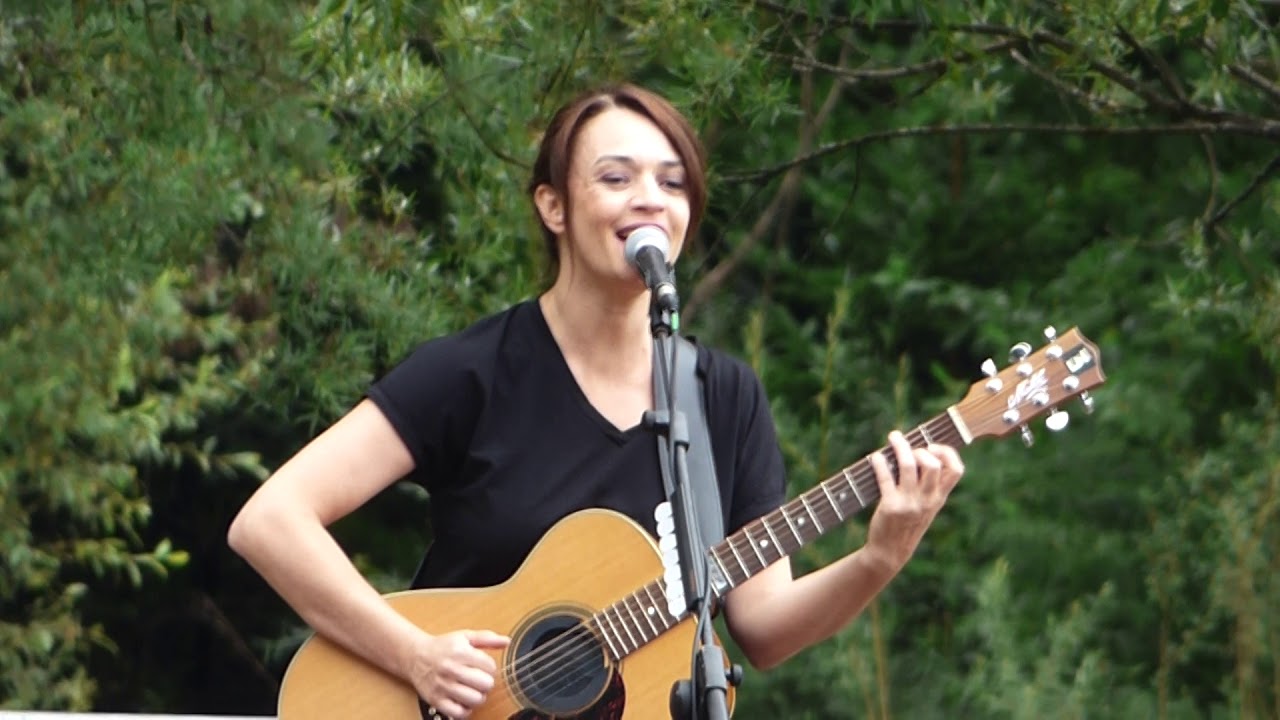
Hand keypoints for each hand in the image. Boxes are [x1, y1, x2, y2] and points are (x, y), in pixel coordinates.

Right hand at [405, 629, 510, 718]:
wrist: (415, 656)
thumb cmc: (443, 647)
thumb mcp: (465, 637)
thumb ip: (487, 638)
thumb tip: (506, 641)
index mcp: (460, 652)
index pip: (490, 666)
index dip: (491, 668)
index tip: (484, 667)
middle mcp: (451, 669)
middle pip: (485, 684)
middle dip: (487, 682)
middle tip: (480, 679)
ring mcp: (443, 686)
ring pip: (475, 700)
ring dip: (478, 696)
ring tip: (474, 690)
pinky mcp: (436, 700)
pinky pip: (458, 713)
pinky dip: (465, 710)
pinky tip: (464, 701)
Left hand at [865, 430, 963, 570]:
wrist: (890, 552)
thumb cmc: (907, 525)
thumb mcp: (926, 508)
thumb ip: (929, 486)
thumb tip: (920, 452)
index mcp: (939, 498)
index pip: (956, 470)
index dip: (947, 452)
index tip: (933, 445)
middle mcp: (927, 499)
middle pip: (933, 464)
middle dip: (921, 448)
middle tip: (910, 446)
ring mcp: (909, 503)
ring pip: (909, 466)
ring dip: (899, 447)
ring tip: (893, 437)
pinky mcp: (890, 506)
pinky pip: (885, 477)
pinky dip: (879, 463)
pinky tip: (875, 457)